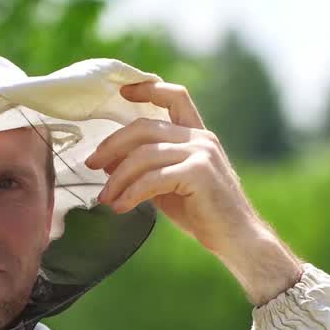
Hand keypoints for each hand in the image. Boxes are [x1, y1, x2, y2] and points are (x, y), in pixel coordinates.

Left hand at [85, 79, 303, 303]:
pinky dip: (131, 193)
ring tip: (104, 198)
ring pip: (144, 154)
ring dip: (118, 178)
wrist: (238, 239)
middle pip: (145, 126)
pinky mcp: (198, 173)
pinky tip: (120, 207)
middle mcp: (201, 138)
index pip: (174, 97)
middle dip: (112, 144)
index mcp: (197, 135)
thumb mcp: (169, 187)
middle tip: (91, 163)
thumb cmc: (204, 216)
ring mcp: (201, 153)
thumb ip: (146, 171)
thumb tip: (108, 164)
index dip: (147, 89)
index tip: (122, 93)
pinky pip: (153, 178)